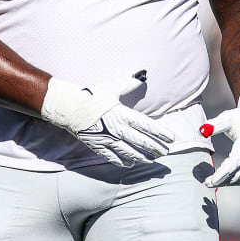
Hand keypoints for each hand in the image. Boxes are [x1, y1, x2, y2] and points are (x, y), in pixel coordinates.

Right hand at [42, 72, 175, 166]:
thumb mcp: (111, 88)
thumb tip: (142, 76)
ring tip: (151, 160)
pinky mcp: (97, 145)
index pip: (147, 126)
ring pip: (130, 152)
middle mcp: (118, 129)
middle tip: (165, 152)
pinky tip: (130, 164)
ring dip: (142, 157)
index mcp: (123, 114)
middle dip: (155, 148)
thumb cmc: (90, 96)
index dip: (161, 133)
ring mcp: (107, 139)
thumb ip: (128, 84)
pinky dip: (123, 162)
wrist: (68, 106)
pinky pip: (113, 157)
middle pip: (141, 142)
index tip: (171, 138)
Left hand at [202, 85, 239, 186]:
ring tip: (213, 182)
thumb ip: (215, 125)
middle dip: (222, 181)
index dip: (221, 174)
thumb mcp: (228, 118)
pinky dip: (237, 181)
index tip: (210, 180)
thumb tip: (201, 130)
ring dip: (229, 183)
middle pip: (238, 174)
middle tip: (206, 183)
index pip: (234, 164)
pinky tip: (225, 181)